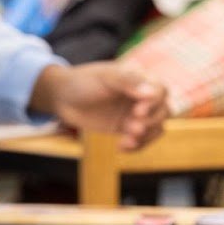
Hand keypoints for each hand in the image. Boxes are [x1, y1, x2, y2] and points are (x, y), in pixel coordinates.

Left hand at [31, 62, 168, 150]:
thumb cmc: (82, 81)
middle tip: (132, 128)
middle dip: (151, 122)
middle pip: (163, 111)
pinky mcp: (125, 128)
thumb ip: (128, 81)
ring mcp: (134, 113)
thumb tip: (151, 93)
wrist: (61, 97)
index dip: (154, 103)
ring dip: (146, 137)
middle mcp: (141, 97)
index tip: (138, 111)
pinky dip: (136, 146)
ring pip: (156, 128)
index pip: (161, 91)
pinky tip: (121, 147)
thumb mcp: (104, 77)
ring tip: (127, 141)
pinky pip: (141, 140)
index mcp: (140, 80)